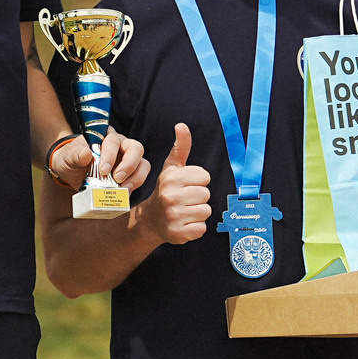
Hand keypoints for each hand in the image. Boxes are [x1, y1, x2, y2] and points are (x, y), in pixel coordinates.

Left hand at [53, 128, 147, 190]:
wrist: (72, 171)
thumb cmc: (71, 160)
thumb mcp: (68, 157)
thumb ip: (75, 155)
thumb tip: (85, 154)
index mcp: (105, 136)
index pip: (113, 141)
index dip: (110, 155)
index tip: (103, 170)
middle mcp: (120, 145)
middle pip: (135, 149)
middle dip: (129, 165)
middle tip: (118, 179)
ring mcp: (128, 160)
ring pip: (143, 164)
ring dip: (136, 177)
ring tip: (124, 189)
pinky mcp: (130, 174)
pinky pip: (139, 178)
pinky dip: (134, 187)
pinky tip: (124, 194)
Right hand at [138, 123, 211, 244]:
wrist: (150, 220)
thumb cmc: (166, 190)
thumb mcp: (171, 167)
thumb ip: (180, 147)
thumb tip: (182, 125)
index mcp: (171, 178)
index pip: (205, 177)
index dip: (198, 181)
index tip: (186, 185)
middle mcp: (170, 196)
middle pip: (206, 195)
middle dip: (199, 198)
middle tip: (185, 200)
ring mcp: (174, 216)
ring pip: (206, 211)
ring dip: (198, 213)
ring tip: (184, 211)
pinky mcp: (178, 233)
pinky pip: (202, 229)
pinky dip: (195, 228)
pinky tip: (184, 223)